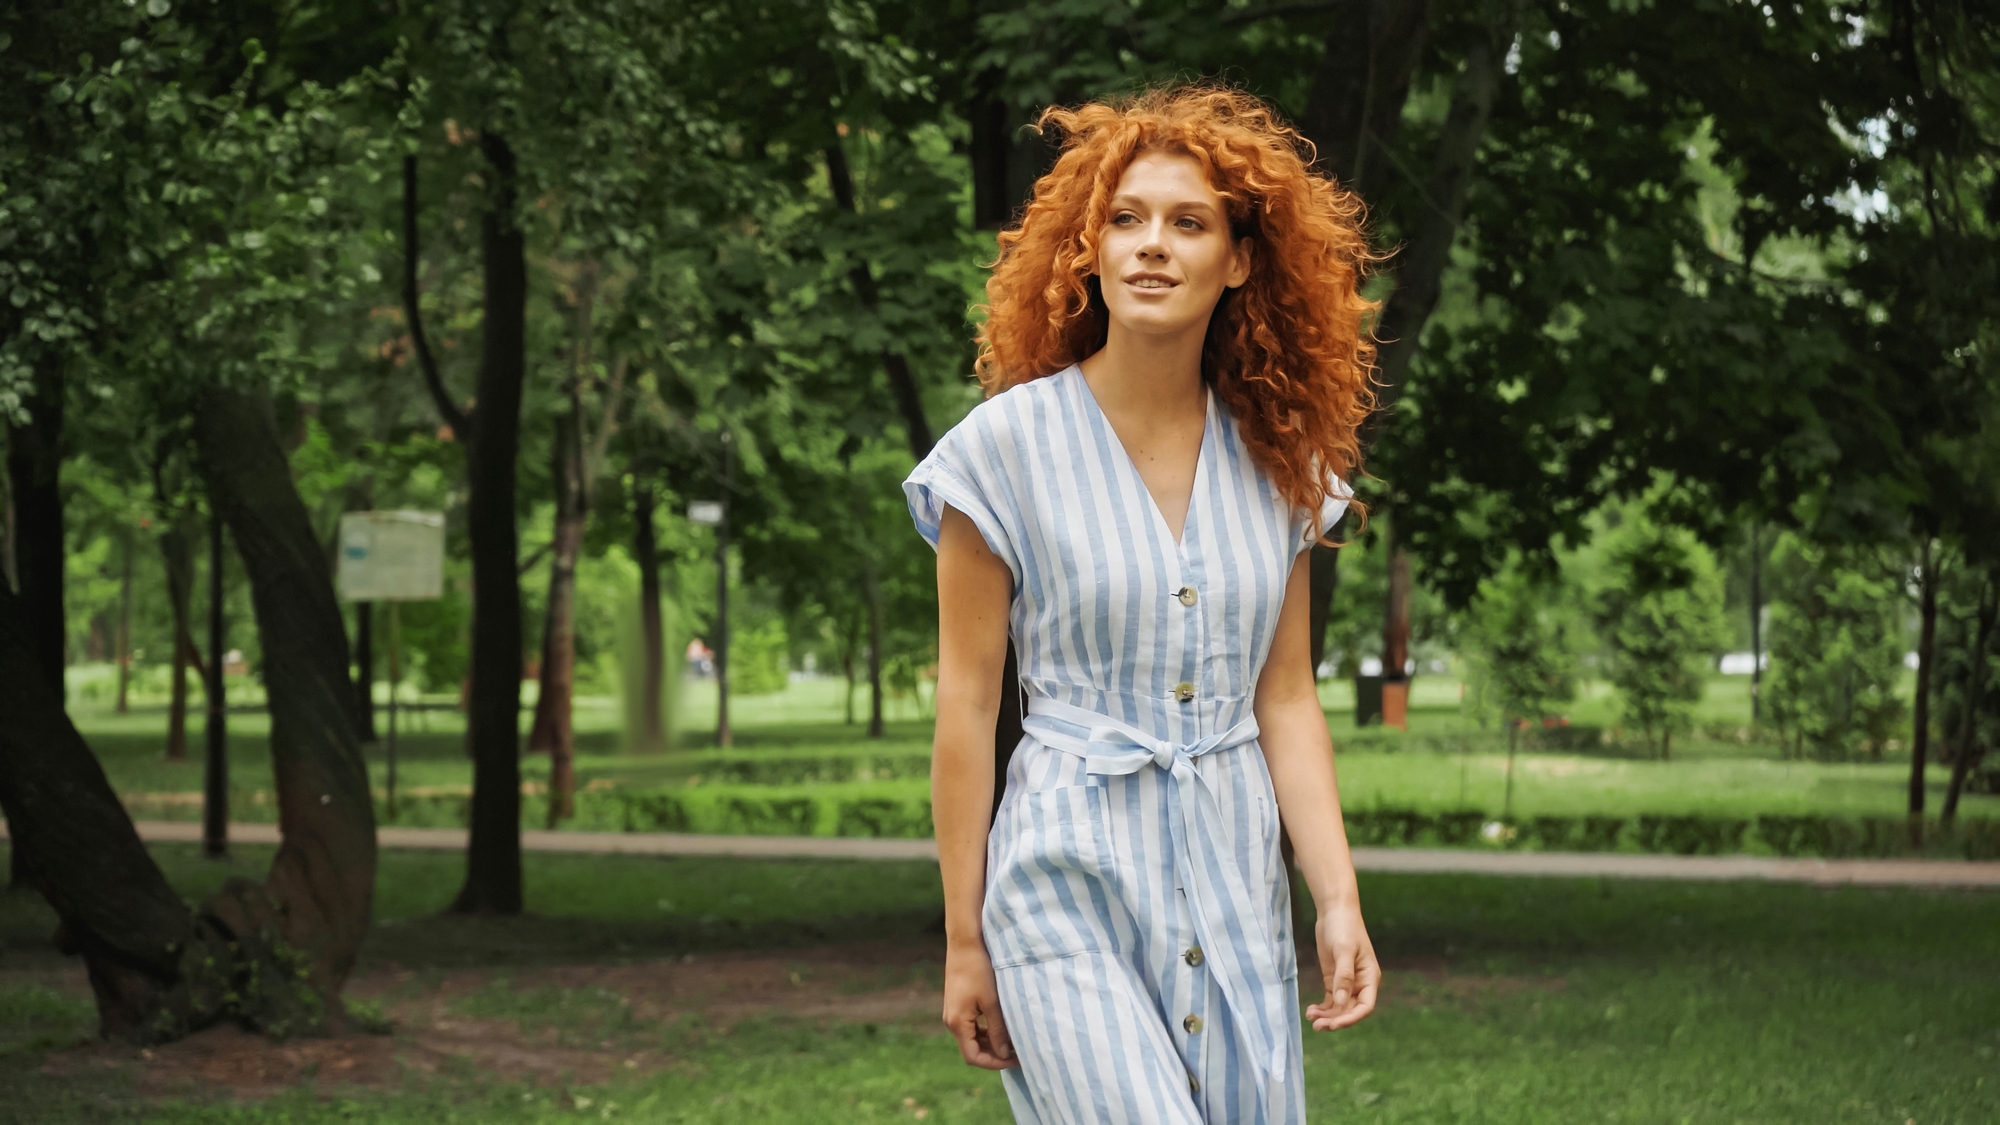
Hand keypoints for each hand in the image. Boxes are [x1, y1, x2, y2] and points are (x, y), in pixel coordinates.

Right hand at [942, 939, 1017, 1068]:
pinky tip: (1001, 1026)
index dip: (994, 1062)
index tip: (1015, 1059)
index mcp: (957, 1023)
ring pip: (972, 1038)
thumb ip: (997, 1030)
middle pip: (972, 1049)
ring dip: (991, 1043)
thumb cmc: (978, 969)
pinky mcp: (957, 1004)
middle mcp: (952, 1021)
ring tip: (1013, 1041)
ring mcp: (953, 1012)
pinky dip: (985, 1031)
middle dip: (995, 1054)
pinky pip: (971, 1026)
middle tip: (1018, 1052)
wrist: (965, 943)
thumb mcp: (991, 1002)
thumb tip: (1004, 1053)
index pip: (973, 1057)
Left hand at [1304, 899, 1379, 1030]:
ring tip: (1311, 1018)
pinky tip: (1311, 1011)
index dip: (1351, 1018)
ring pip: (1339, 1007)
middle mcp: (1360, 984)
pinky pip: (1330, 1000)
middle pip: (1350, 1010)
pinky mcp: (1333, 979)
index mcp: (1369, 978)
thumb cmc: (1344, 928)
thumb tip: (1340, 1002)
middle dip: (1336, 1020)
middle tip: (1317, 1026)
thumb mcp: (1344, 951)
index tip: (1335, 1024)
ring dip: (1327, 1016)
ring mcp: (1346, 983)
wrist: (1334, 912)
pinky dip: (1322, 1008)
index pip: (1365, 1006)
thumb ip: (1343, 977)